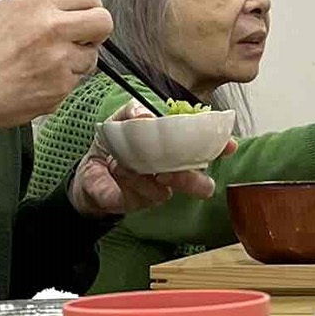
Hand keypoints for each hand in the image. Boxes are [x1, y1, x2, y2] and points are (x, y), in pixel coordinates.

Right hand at [0, 0, 113, 132]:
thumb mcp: (3, 10)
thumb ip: (40, 3)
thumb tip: (68, 4)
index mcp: (37, 4)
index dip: (90, 6)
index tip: (85, 15)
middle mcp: (51, 28)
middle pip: (104, 22)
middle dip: (96, 30)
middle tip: (82, 37)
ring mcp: (59, 60)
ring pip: (92, 56)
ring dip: (77, 60)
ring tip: (49, 63)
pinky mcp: (60, 87)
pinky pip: (76, 80)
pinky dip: (63, 81)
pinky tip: (40, 79)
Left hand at [67, 105, 224, 218]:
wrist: (85, 173)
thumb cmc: (111, 145)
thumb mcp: (118, 121)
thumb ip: (131, 112)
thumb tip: (145, 115)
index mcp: (172, 149)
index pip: (202, 149)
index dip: (219, 147)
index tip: (229, 144)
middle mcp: (170, 171)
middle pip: (195, 180)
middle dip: (194, 180)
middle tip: (181, 175)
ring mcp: (156, 190)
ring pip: (166, 190)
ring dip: (149, 176)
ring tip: (133, 167)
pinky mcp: (138, 203)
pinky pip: (140, 196)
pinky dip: (129, 179)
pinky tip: (117, 170)